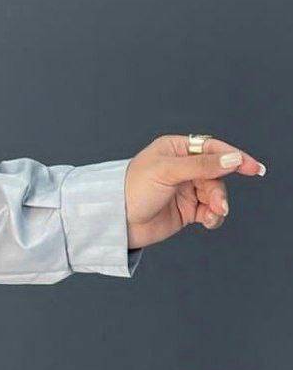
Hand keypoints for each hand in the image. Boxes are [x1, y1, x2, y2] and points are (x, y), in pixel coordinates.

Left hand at [124, 134, 265, 248]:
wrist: (117, 221)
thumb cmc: (133, 189)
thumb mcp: (167, 171)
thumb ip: (201, 165)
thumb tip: (233, 159)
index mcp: (175, 149)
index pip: (212, 148)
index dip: (234, 157)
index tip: (253, 168)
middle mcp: (182, 167)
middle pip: (216, 174)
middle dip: (220, 190)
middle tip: (219, 204)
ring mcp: (185, 189)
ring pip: (215, 193)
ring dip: (218, 204)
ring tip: (212, 214)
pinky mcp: (186, 210)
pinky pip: (210, 210)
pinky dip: (214, 216)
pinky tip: (209, 221)